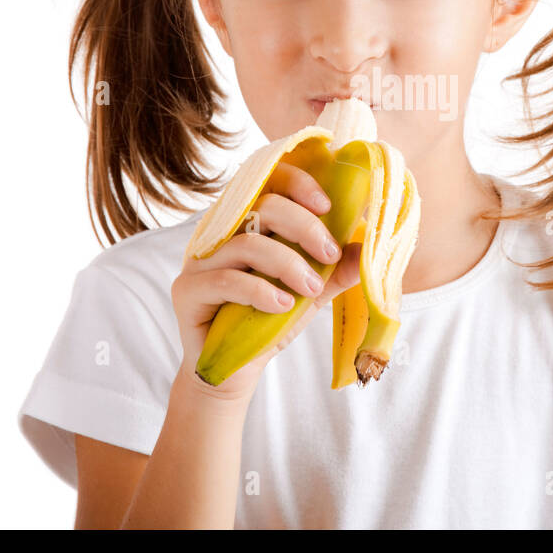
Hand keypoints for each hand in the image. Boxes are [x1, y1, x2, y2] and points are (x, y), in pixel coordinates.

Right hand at [170, 160, 363, 404]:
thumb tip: (365, 249)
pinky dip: (261, 291)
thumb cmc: (269, 322)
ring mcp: (200, 261)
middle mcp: (221, 235)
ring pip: (247, 244)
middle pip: (262, 206)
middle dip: (303, 227)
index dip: (298, 184)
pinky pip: (226, 280)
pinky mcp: (187, 290)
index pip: (268, 182)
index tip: (328, 206)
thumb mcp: (309, 293)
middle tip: (329, 253)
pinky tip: (282, 306)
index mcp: (248, 224)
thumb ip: (334, 271)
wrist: (237, 370)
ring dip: (288, 264)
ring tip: (311, 290)